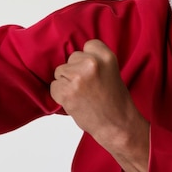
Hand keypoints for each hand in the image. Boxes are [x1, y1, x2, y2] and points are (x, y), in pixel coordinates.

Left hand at [50, 39, 148, 171]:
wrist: (117, 125)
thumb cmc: (115, 101)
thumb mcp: (111, 72)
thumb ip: (95, 62)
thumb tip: (73, 56)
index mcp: (106, 56)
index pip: (87, 45)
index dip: (87, 59)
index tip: (92, 71)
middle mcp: (91, 63)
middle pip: (71, 58)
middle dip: (75, 71)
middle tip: (88, 87)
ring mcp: (78, 77)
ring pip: (60, 72)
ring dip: (66, 83)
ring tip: (82, 95)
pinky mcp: (66, 91)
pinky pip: (54, 87)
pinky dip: (60, 95)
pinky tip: (75, 102)